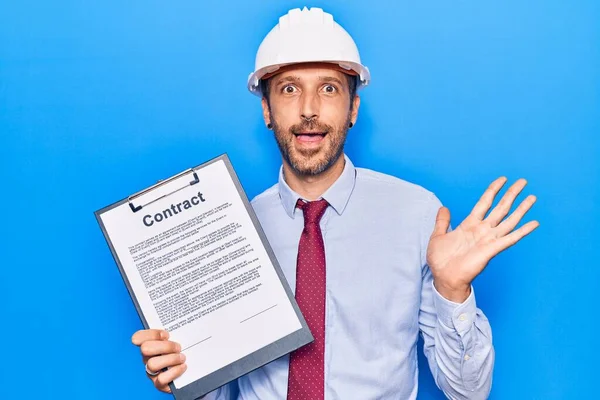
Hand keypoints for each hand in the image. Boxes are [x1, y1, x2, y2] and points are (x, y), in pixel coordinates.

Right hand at [131, 329, 186, 392]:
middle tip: (178, 347)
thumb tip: (184, 326)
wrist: (189, 373)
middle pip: (145, 349)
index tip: (166, 335)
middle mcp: (147, 358)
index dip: (152, 334)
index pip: (138, 337)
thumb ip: (176, 333)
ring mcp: (151, 372)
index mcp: (149, 345)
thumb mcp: (179, 339)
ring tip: (182, 358)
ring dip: (170, 359)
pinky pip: (161, 379)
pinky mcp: (159, 384)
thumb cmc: (182, 352)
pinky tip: (182, 367)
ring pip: (152, 364)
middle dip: (165, 346)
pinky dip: (174, 372)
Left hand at [427, 177, 538, 302]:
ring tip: (532, 197)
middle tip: (523, 181)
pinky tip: (534, 223)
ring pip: (509, 220)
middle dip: (511, 194)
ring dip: (521, 209)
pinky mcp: (492, 250)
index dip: (493, 190)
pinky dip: (523, 231)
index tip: (503, 179)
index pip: (485, 202)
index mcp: (469, 225)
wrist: (444, 278)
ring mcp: (488, 239)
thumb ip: (442, 221)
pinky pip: (510, 238)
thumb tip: (444, 207)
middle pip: (500, 207)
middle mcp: (482, 230)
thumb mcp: (437, 236)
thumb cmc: (441, 260)